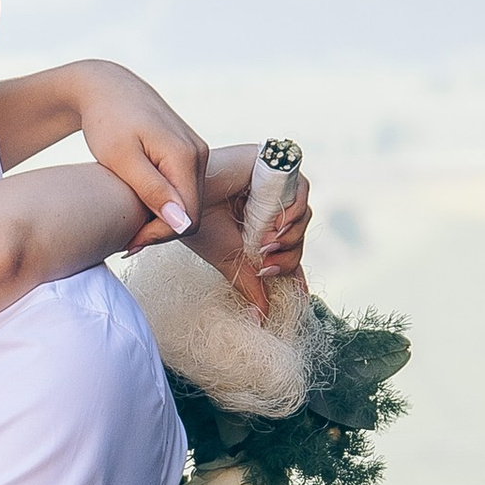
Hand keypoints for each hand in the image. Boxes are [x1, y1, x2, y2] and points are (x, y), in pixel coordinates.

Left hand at [74, 65, 205, 241]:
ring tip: (129, 225)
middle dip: (159, 231)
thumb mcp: (122, 159)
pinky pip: (184, 189)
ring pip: (188, 204)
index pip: (187, 217)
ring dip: (162, 220)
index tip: (127, 242)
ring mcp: (198, 152)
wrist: (107, 88)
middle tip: (125, 239)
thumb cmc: (107, 120)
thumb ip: (152, 190)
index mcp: (185, 156)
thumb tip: (182, 222)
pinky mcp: (190, 152)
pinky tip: (139, 207)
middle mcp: (200, 153)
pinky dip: (164, 204)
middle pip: (191, 213)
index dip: (158, 236)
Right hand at [178, 148, 310, 321]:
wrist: (182, 198)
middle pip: (298, 234)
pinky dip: (293, 212)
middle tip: (267, 267)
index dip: (295, 270)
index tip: (299, 296)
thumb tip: (262, 318)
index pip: (288, 249)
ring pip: (303, 214)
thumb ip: (251, 284)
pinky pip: (300, 189)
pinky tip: (275, 225)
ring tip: (265, 245)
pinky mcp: (275, 165)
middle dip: (288, 256)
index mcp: (258, 226)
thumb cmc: (199, 223)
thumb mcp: (230, 260)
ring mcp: (273, 186)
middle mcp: (268, 206)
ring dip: (290, 236)